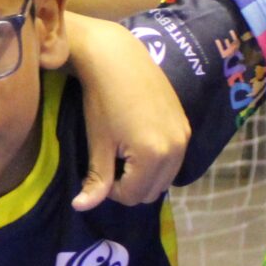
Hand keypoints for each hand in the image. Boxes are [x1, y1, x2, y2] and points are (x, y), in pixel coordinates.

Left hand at [63, 15, 189, 209]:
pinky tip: (139, 139)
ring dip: (145, 175)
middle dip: (130, 186)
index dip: (111, 190)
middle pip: (152, 191)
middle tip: (111, 162)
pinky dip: (157, 161)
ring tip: (124, 152)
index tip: (100, 168)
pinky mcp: (185, 124)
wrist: (117, 58)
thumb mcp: (98, 144)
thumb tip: (81, 207)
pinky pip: (174, 159)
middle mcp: (176, 149)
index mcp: (154, 156)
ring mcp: (184, 136)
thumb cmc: (102, 100)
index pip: (133, 196)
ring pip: (165, 177)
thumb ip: (97, 180)